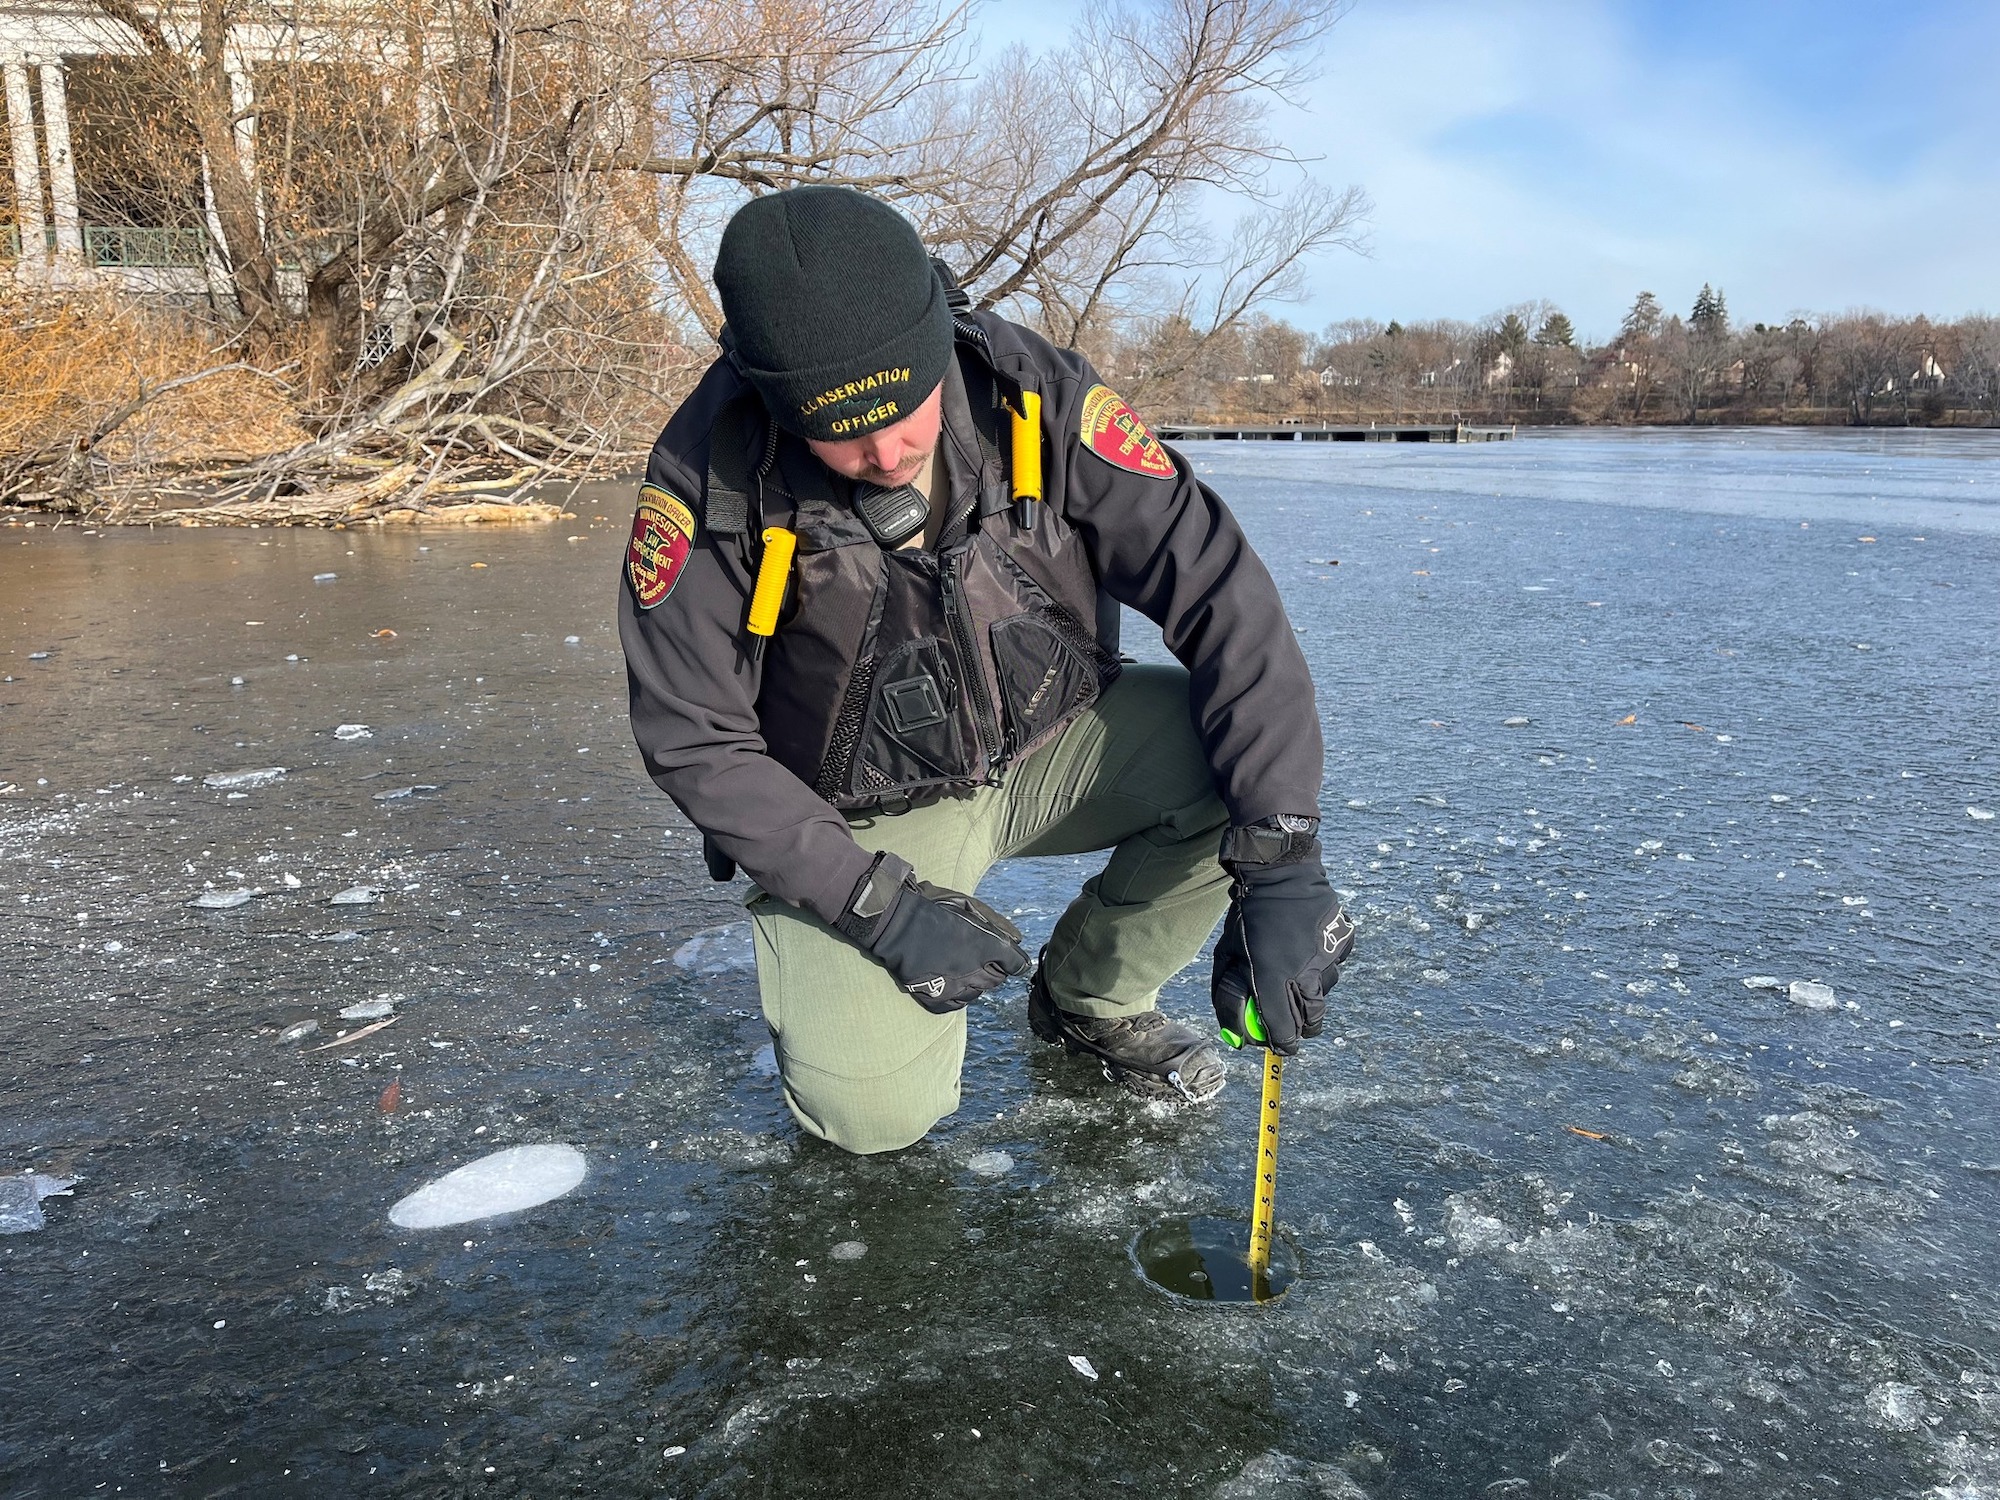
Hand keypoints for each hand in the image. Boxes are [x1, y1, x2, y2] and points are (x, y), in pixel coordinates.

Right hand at [840, 854, 1028, 1012]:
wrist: (895, 925)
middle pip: (997, 979)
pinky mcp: (936, 999)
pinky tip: (951, 982)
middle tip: (977, 956)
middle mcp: (975, 971)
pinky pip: (958, 1004)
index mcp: (987, 947)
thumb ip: (996, 924)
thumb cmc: (932, 909)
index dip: (1011, 960)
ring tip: (959, 966)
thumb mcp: (968, 906)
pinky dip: (958, 994)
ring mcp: (956, 988)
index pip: (1015, 964)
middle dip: (992, 968)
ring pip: (978, 993)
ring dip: (975, 982)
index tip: (1007, 957)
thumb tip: (1017, 939)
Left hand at [1211, 848, 1353, 1054]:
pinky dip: (1324, 965)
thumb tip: (1236, 1037)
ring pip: (1325, 992)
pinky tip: (1309, 950)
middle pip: (1311, 1020)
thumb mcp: (1226, 955)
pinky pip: (1336, 965)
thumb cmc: (1247, 916)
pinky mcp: (1343, 941)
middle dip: (1303, 1028)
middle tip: (1295, 1027)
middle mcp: (1304, 972)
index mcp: (1272, 977)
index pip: (1283, 1030)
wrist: (1280, 872)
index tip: (1280, 1046)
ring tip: (1297, 976)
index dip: (1282, 1044)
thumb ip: (1228, 998)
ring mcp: (1328, 957)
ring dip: (1312, 994)